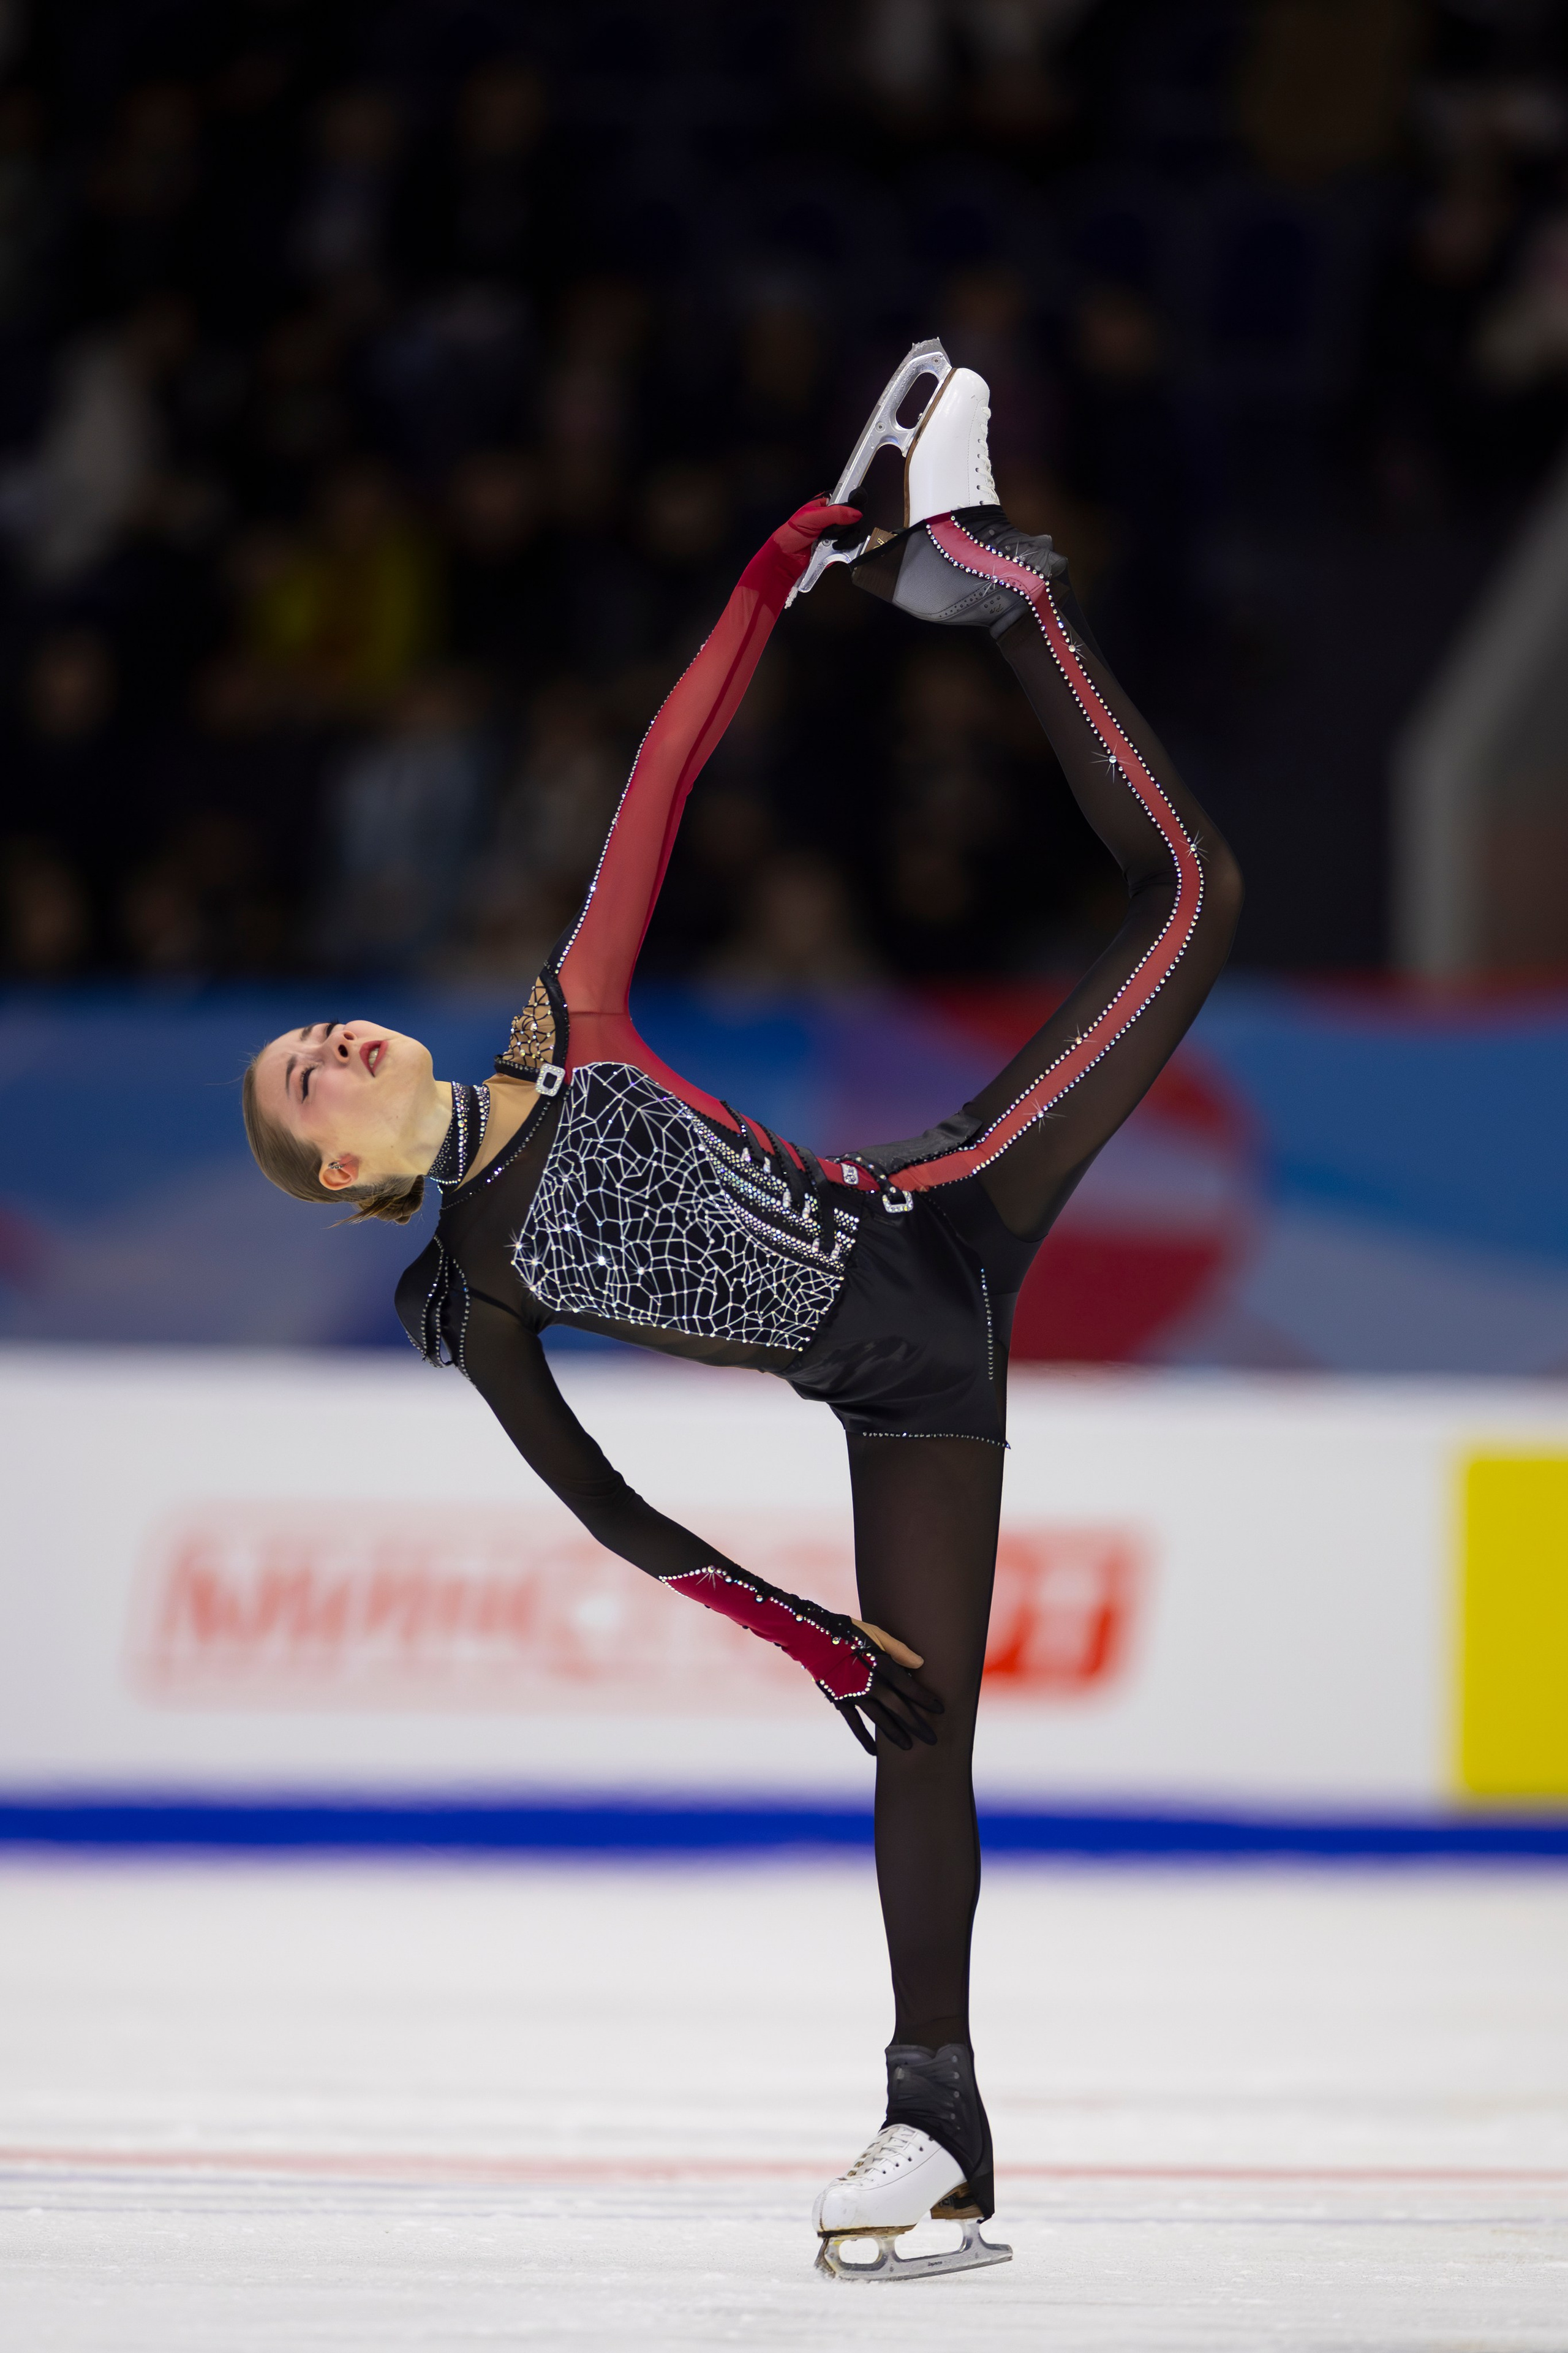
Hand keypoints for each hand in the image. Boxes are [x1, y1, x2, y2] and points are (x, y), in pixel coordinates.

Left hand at [769, 498, 862, 567]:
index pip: (843, 502)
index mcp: (823, 507)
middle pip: (849, 520)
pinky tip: (831, 549)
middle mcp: (829, 520)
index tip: (855, 512)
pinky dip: (841, 550)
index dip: (850, 506)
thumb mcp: (813, 517)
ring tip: (829, 541)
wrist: (785, 558)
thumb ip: (835, 513)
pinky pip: (845, 549)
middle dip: (846, 526)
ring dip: (842, 539)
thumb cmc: (790, 535)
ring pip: (849, 535)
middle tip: (835, 529)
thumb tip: (855, 513)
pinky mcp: (833, 549)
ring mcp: (831, 535)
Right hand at [835, 1618, 943, 1756]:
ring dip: (895, 1734)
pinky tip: (874, 1752)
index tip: (940, 1710)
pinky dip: (864, 1738)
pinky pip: (855, 1723)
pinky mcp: (839, 1700)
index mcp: (881, 1664)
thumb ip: (898, 1649)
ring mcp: (854, 1694)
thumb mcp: (875, 1633)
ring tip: (909, 1747)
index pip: (909, 1686)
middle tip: (933, 1739)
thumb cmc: (847, 1631)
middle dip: (917, 1724)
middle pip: (898, 1708)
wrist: (812, 1636)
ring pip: (880, 1719)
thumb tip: (920, 1663)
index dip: (925, 1699)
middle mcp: (870, 1682)